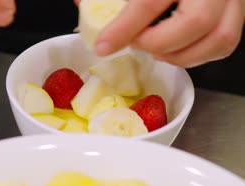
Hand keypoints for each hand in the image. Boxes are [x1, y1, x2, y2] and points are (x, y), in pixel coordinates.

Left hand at [94, 0, 244, 67]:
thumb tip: (82, 4)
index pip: (150, 1)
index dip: (125, 28)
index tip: (103, 45)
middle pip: (196, 22)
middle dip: (157, 43)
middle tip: (134, 43)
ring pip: (219, 38)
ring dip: (179, 55)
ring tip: (153, 48)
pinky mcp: (238, 9)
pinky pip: (226, 43)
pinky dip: (197, 55)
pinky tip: (173, 49)